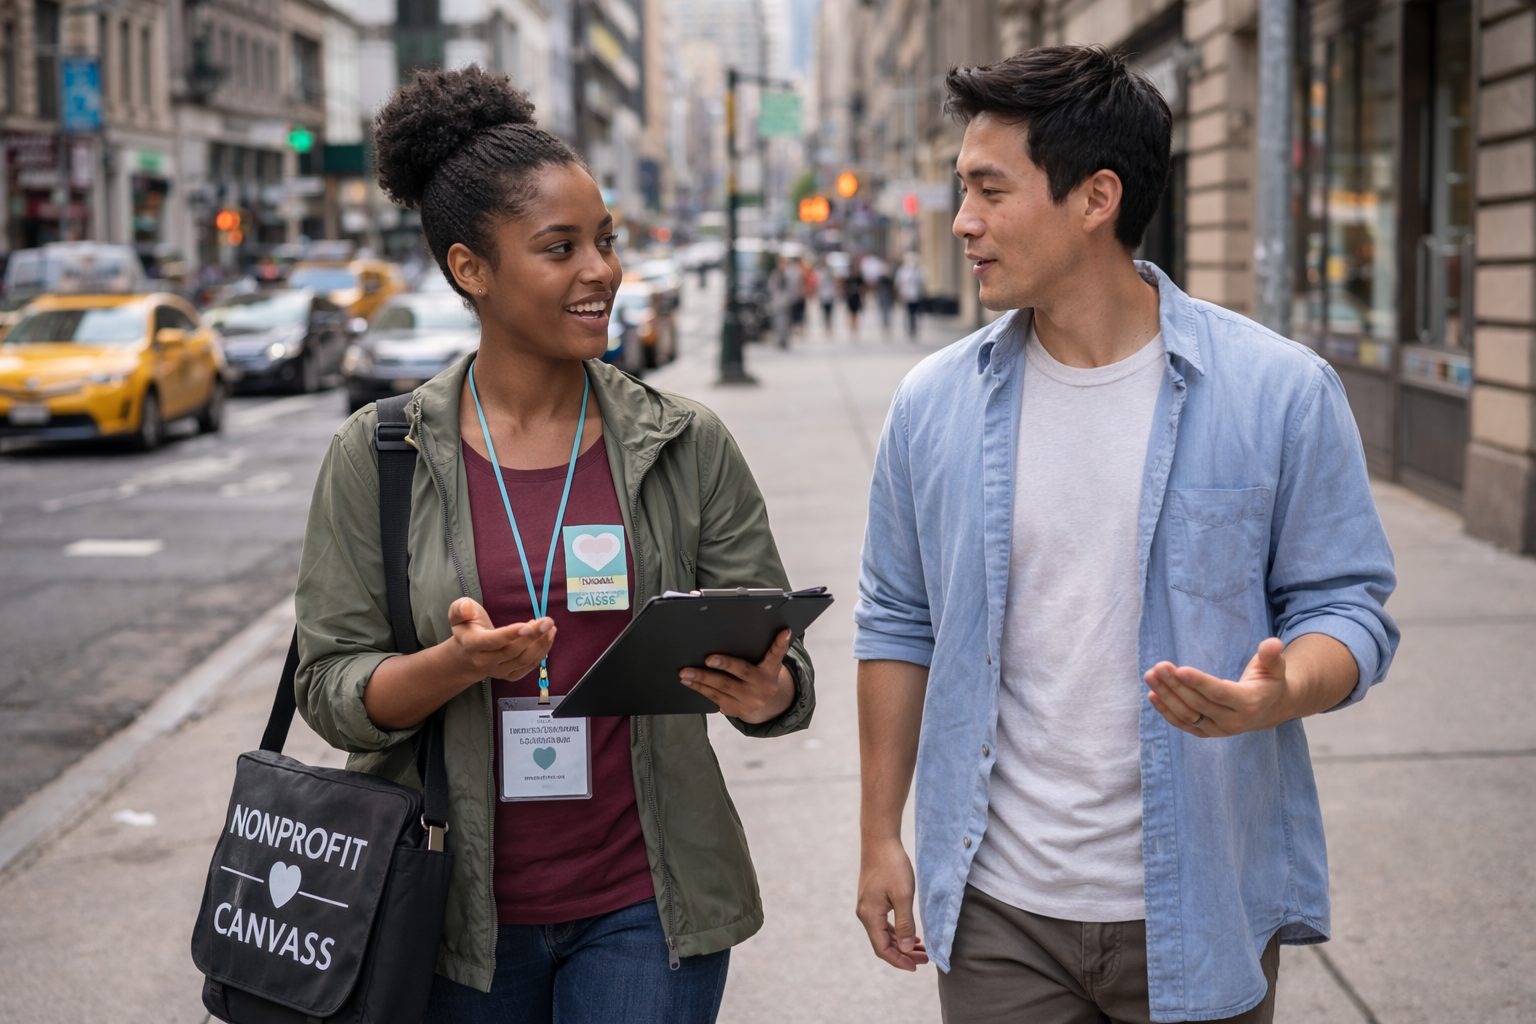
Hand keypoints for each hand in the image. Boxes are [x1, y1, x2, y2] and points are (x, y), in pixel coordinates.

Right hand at [447, 597, 555, 681]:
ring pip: (523, 660)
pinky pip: (528, 667)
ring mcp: (497, 671)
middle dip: (533, 636)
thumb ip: (460, 608)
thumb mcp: (458, 613)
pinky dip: (541, 653)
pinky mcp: (509, 675)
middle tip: (548, 622)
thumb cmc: (467, 628)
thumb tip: (466, 608)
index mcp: (471, 644)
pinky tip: (548, 638)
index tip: (528, 625)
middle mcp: (484, 661)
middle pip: (512, 651)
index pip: (492, 641)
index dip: (510, 634)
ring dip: (541, 644)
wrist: (467, 654)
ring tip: (550, 628)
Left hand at [679, 629, 794, 723]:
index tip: (779, 633)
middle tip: (706, 659)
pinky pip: (715, 699)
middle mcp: (762, 688)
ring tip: (685, 672)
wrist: (768, 705)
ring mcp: (748, 702)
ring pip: (721, 689)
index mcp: (771, 671)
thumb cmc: (763, 674)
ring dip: (701, 680)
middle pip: (738, 675)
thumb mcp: (772, 662)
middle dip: (720, 667)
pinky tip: (689, 682)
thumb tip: (783, 630)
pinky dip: (700, 689)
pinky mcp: (736, 711)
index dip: (777, 643)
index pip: (774, 655)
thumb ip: (774, 647)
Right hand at [855, 836, 928, 970]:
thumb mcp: (902, 896)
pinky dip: (897, 931)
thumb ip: (904, 924)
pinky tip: (910, 932)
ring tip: (921, 948)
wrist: (880, 840)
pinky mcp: (872, 899)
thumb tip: (904, 949)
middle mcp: (865, 914)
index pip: (883, 949)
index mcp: (870, 916)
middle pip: (883, 944)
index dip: (899, 961)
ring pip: (883, 934)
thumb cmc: (892, 866)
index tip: (917, 966)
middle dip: (903, 954)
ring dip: (901, 943)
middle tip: (925, 958)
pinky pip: (883, 923)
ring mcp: (867, 906)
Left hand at [1144, 636, 1290, 736]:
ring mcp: (1219, 729)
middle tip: (1158, 667)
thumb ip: (1271, 655)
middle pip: (1199, 703)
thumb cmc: (1269, 681)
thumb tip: (1274, 643)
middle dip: (1176, 685)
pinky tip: (1152, 695)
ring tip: (1150, 676)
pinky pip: (1183, 724)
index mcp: (1249, 703)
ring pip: (1187, 715)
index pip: (1219, 693)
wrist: (1270, 709)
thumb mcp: (1275, 667)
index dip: (1199, 682)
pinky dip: (1166, 711)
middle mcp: (1233, 721)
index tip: (1179, 670)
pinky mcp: (1207, 732)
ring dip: (1166, 696)